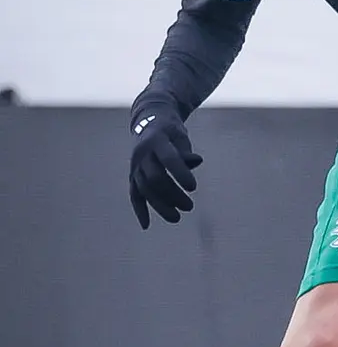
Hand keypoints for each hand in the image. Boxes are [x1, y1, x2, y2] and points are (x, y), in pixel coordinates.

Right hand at [129, 101, 202, 227]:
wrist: (148, 122)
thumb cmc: (171, 131)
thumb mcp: (180, 135)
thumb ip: (186, 150)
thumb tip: (196, 162)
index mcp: (156, 140)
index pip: (168, 159)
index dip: (180, 173)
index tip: (193, 187)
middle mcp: (142, 154)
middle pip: (155, 178)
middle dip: (172, 194)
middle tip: (189, 207)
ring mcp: (135, 166)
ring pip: (144, 189)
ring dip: (159, 205)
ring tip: (176, 218)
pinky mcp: (132, 175)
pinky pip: (134, 194)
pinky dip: (139, 209)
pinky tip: (146, 225)